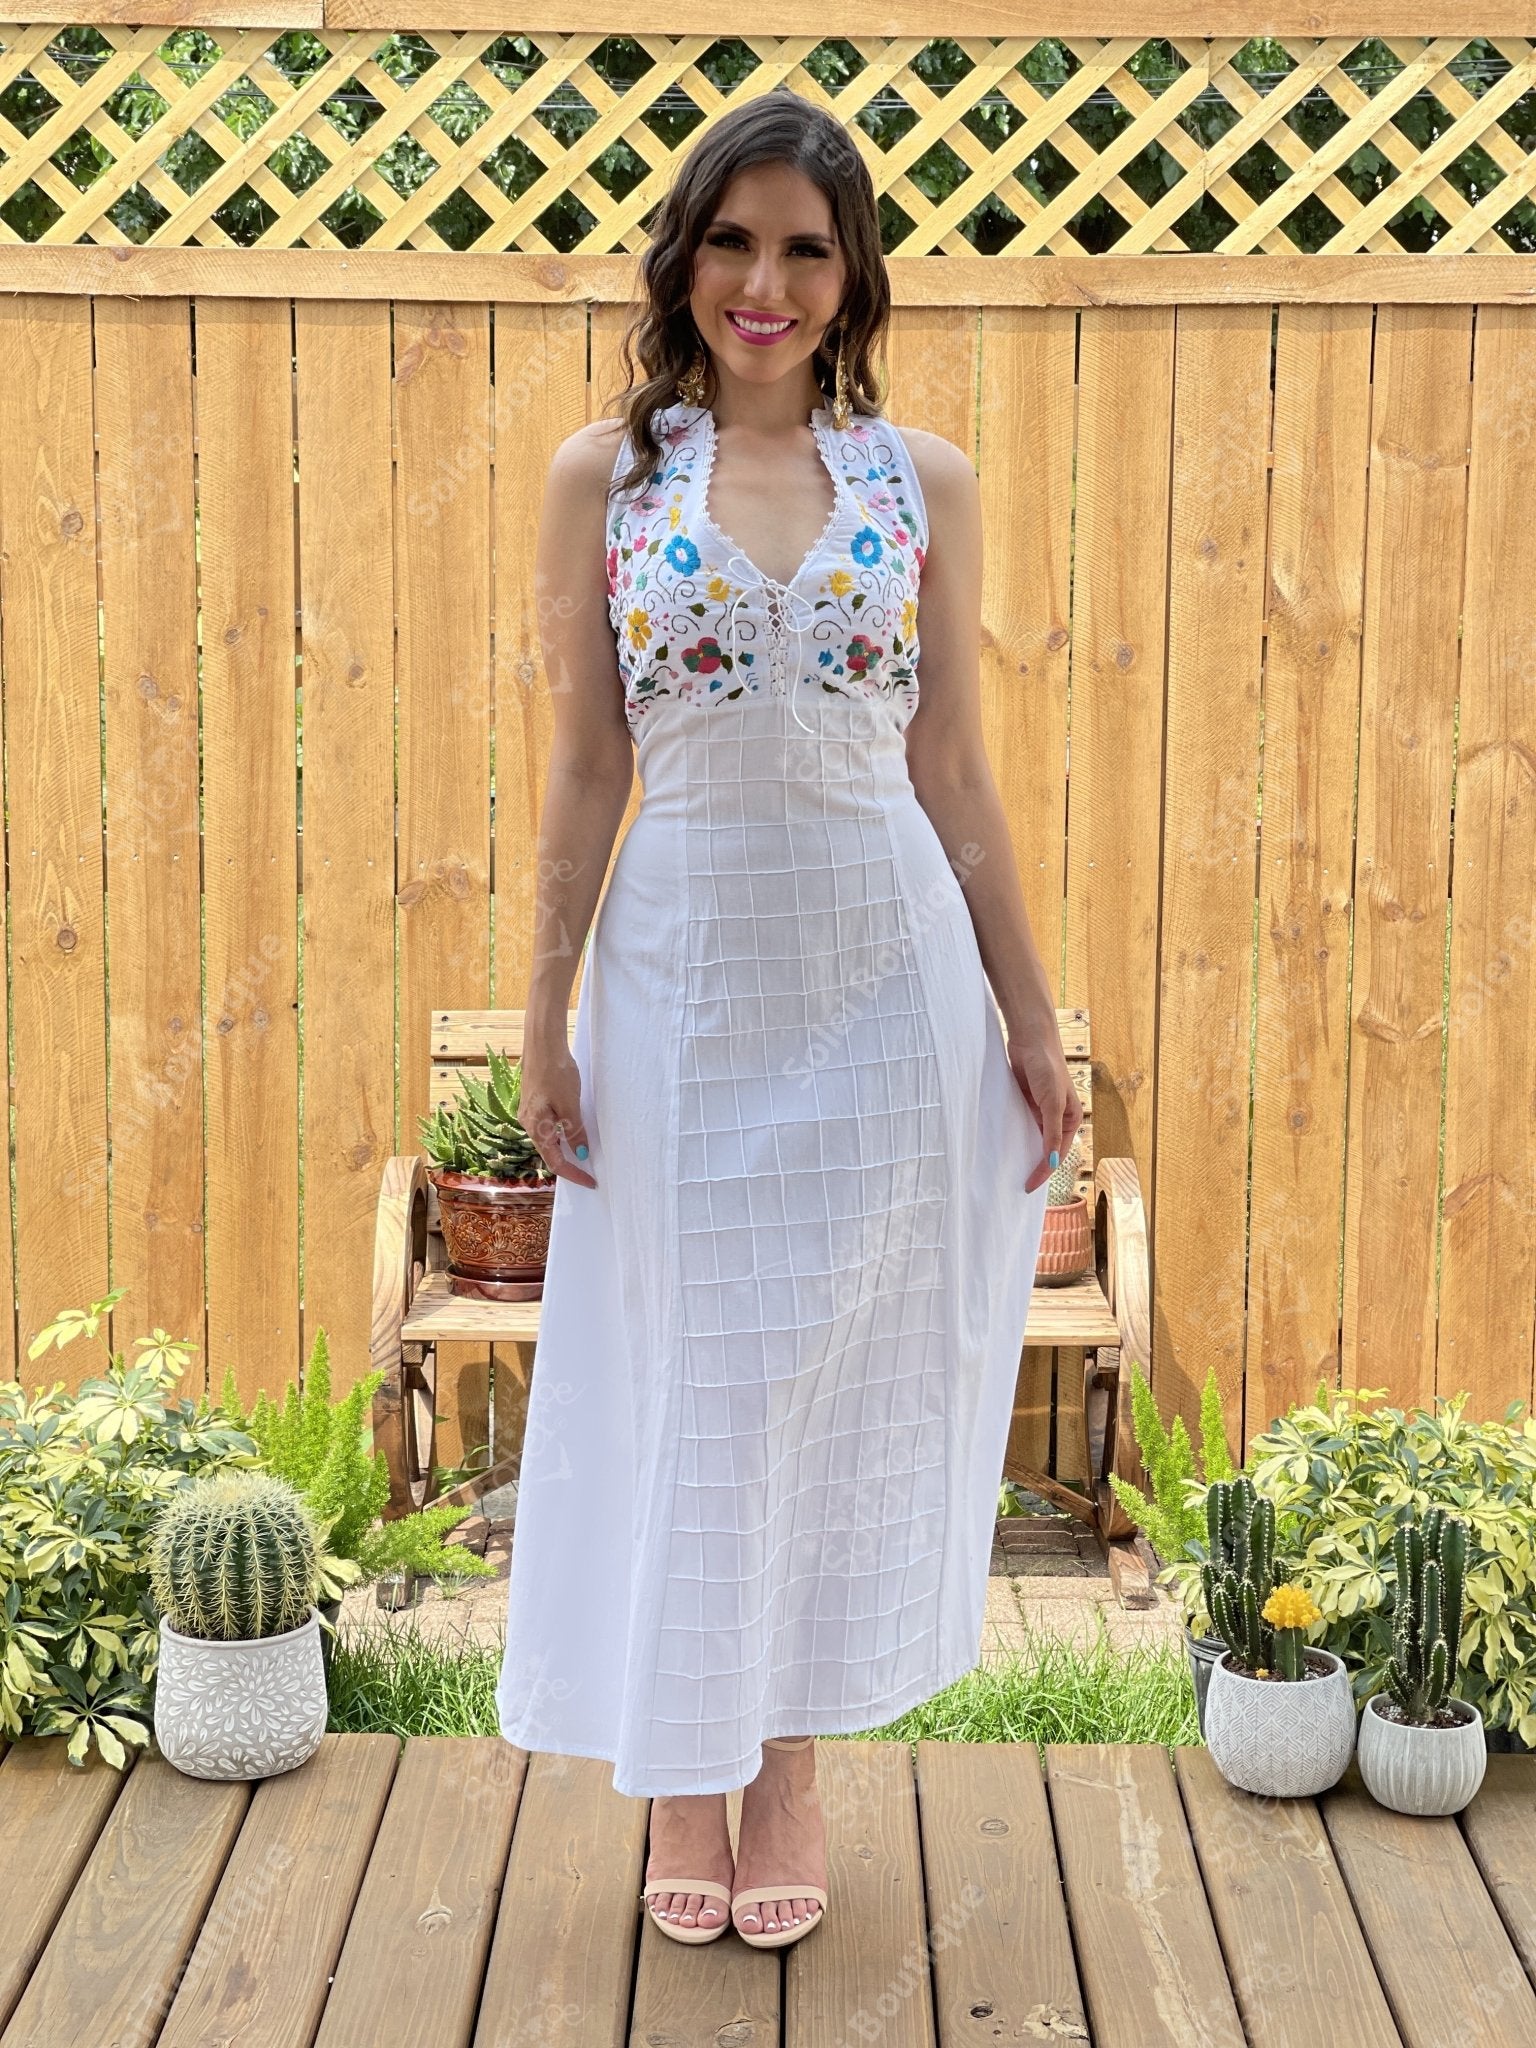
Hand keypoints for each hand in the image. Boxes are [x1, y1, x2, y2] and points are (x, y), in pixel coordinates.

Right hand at [518, 1042, 596, 1187]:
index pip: (554, 1161)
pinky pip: (548, 1126)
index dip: (573, 1174)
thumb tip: (580, 1154)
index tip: (590, 1181)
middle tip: (590, 1172)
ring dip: (565, 1148)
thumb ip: (575, 1131)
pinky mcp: (535, 1101)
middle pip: (549, 1152)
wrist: (543, 1043)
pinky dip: (562, 1133)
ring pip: (548, 1138)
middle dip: (569, 1164)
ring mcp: (530, 1112)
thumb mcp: (570, 1105)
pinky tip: (573, 1131)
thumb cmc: (555, 1072)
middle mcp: (528, 1122)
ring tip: (584, 1154)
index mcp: (535, 1127)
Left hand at [1005, 1017, 1083, 1194]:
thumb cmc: (1047, 1067)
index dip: (1044, 1171)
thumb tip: (1051, 1164)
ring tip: (1009, 1172)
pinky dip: (1014, 1137)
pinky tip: (1004, 1147)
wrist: (1030, 1039)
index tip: (1029, 1186)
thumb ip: (1052, 1133)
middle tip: (1018, 1185)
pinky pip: (1020, 1126)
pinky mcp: (1026, 1102)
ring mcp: (1041, 1110)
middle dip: (1036, 1166)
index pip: (1057, 1154)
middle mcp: (1058, 1117)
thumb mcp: (1052, 1104)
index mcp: (1072, 1119)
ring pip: (1033, 1138)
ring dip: (1024, 1153)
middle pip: (1047, 1149)